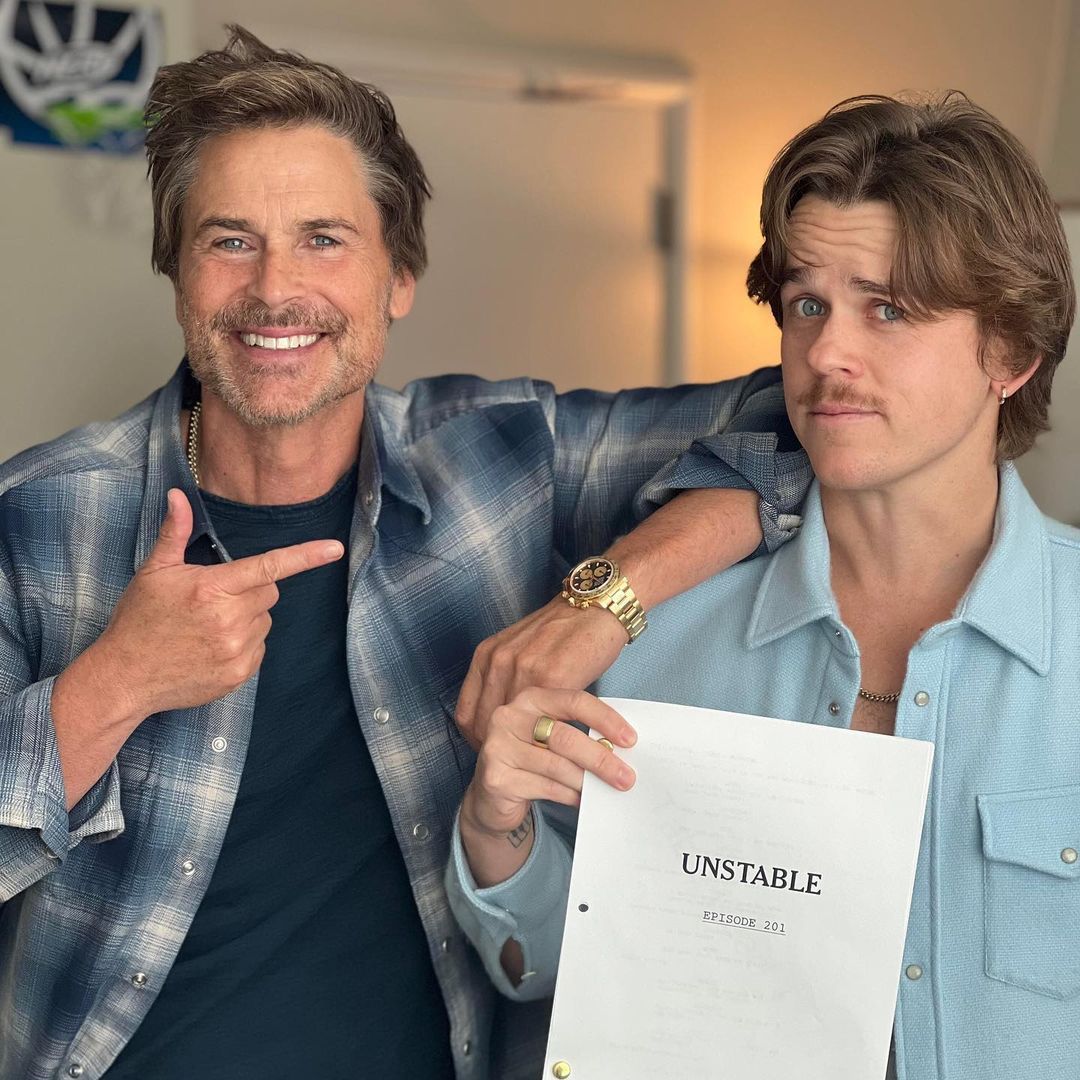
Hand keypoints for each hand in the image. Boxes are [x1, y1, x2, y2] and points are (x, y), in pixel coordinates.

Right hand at [94, 488, 343, 719]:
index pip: (268, 567)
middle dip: (251, 589)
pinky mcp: (239, 675)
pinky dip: (245, 644)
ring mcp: (236, 650)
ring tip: (209, 626)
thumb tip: (179, 495)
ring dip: (248, 617)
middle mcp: (229, 619)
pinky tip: (213, 647)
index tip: (334, 548)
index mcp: (211, 588)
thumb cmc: (139, 620)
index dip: (305, 556)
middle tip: (217, 598)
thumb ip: (174, 533)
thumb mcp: (154, 572)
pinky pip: (260, 648)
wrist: (124, 677)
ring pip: (266, 620)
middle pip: (270, 592)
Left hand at [455, 597, 627, 749]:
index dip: (476, 740)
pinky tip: (556, 750)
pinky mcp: (553, 678)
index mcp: (488, 656)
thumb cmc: (564, 627)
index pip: (466, 714)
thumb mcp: (521, 647)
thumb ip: (508, 675)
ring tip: (536, 763)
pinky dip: (549, 739)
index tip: (491, 752)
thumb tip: (508, 714)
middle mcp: (499, 662)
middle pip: (484, 726)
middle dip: (499, 751)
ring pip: (514, 727)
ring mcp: (524, 670)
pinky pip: (544, 719)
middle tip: (516, 765)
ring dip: (525, 749)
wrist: (596, 606)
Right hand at [459, 687, 636, 841]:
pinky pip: (546, 788)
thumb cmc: (532, 760)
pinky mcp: (496, 778)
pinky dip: (570, 796)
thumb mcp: (552, 738)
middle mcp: (509, 717)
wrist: (492, 796)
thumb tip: (620, 747)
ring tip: (606, 791)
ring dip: (587, 782)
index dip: (605, 719)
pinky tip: (581, 800)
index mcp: (530, 698)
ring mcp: (499, 747)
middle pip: (566, 737)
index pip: (574, 701)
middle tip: (626, 777)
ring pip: (557, 766)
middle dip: (601, 759)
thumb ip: (578, 733)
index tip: (630, 739)